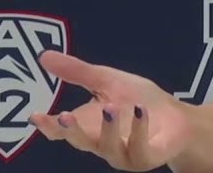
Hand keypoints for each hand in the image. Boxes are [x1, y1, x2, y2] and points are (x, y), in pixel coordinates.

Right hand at [27, 50, 192, 170]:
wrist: (176, 118)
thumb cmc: (138, 100)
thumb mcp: (106, 81)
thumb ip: (77, 72)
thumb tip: (44, 56)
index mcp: (88, 126)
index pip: (62, 130)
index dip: (48, 125)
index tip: (35, 116)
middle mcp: (101, 143)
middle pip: (81, 141)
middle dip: (71, 130)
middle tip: (63, 116)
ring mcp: (123, 153)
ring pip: (109, 146)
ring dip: (108, 128)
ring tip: (108, 107)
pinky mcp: (145, 157)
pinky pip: (139, 148)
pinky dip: (138, 129)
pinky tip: (139, 111)